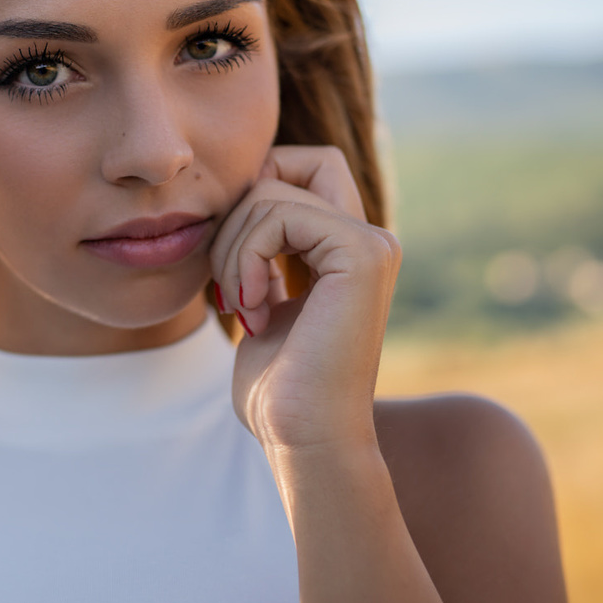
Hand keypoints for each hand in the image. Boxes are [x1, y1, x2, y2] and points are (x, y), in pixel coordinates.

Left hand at [208, 145, 401, 452]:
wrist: (304, 439)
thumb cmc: (276, 388)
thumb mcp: (260, 303)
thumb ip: (260, 251)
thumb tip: (235, 198)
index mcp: (345, 247)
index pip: (292, 166)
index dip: (246, 198)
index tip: (232, 270)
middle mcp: (368, 237)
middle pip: (284, 163)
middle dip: (233, 217)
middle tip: (229, 286)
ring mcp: (372, 242)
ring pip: (269, 190)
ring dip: (231, 251)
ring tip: (242, 307)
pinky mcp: (364, 253)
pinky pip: (279, 213)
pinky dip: (247, 258)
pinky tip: (254, 312)